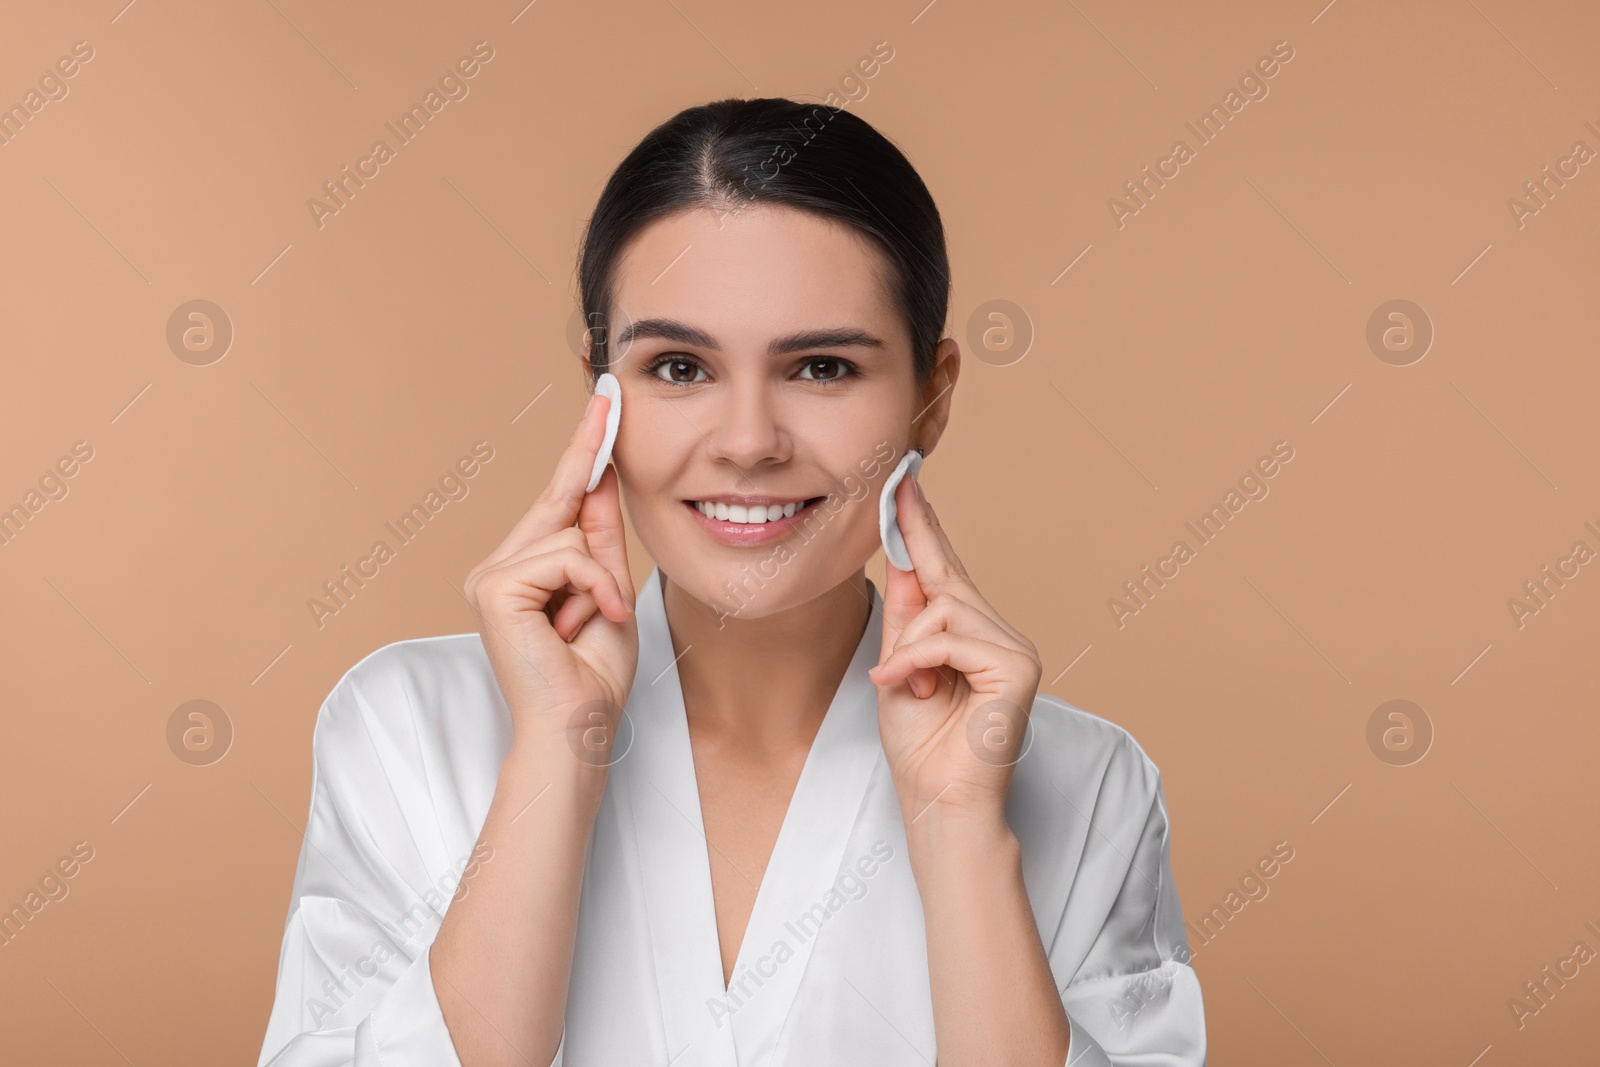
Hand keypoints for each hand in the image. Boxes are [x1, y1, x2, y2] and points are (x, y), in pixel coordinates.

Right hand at [463, 387, 637, 771]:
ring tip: (596, 621)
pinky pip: (565, 556)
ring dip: (601, 579)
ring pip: (569, 533)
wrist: (578, 726)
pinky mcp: (495, 586)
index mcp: (527, 568)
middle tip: (609, 395)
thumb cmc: (594, 676)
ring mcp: (491, 574)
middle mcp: (500, 565)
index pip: (560, 497)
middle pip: (561, 498)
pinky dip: (591, 588)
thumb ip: (601, 538)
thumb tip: (604, 476)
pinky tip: (583, 624)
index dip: (582, 449)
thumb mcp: (610, 591)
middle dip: (591, 456)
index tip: (601, 404)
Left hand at [869, 472, 1042, 823]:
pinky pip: (954, 636)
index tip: (907, 481)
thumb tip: (902, 558)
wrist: (937, 801)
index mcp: (970, 635)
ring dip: (910, 646)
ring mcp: (1014, 648)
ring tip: (903, 684)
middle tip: (897, 487)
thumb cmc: (920, 747)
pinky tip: (908, 686)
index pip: (946, 570)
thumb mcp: (897, 667)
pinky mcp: (1018, 667)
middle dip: (915, 547)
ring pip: (947, 609)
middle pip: (947, 579)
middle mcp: (999, 634)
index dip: (925, 526)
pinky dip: (920, 658)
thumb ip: (905, 617)